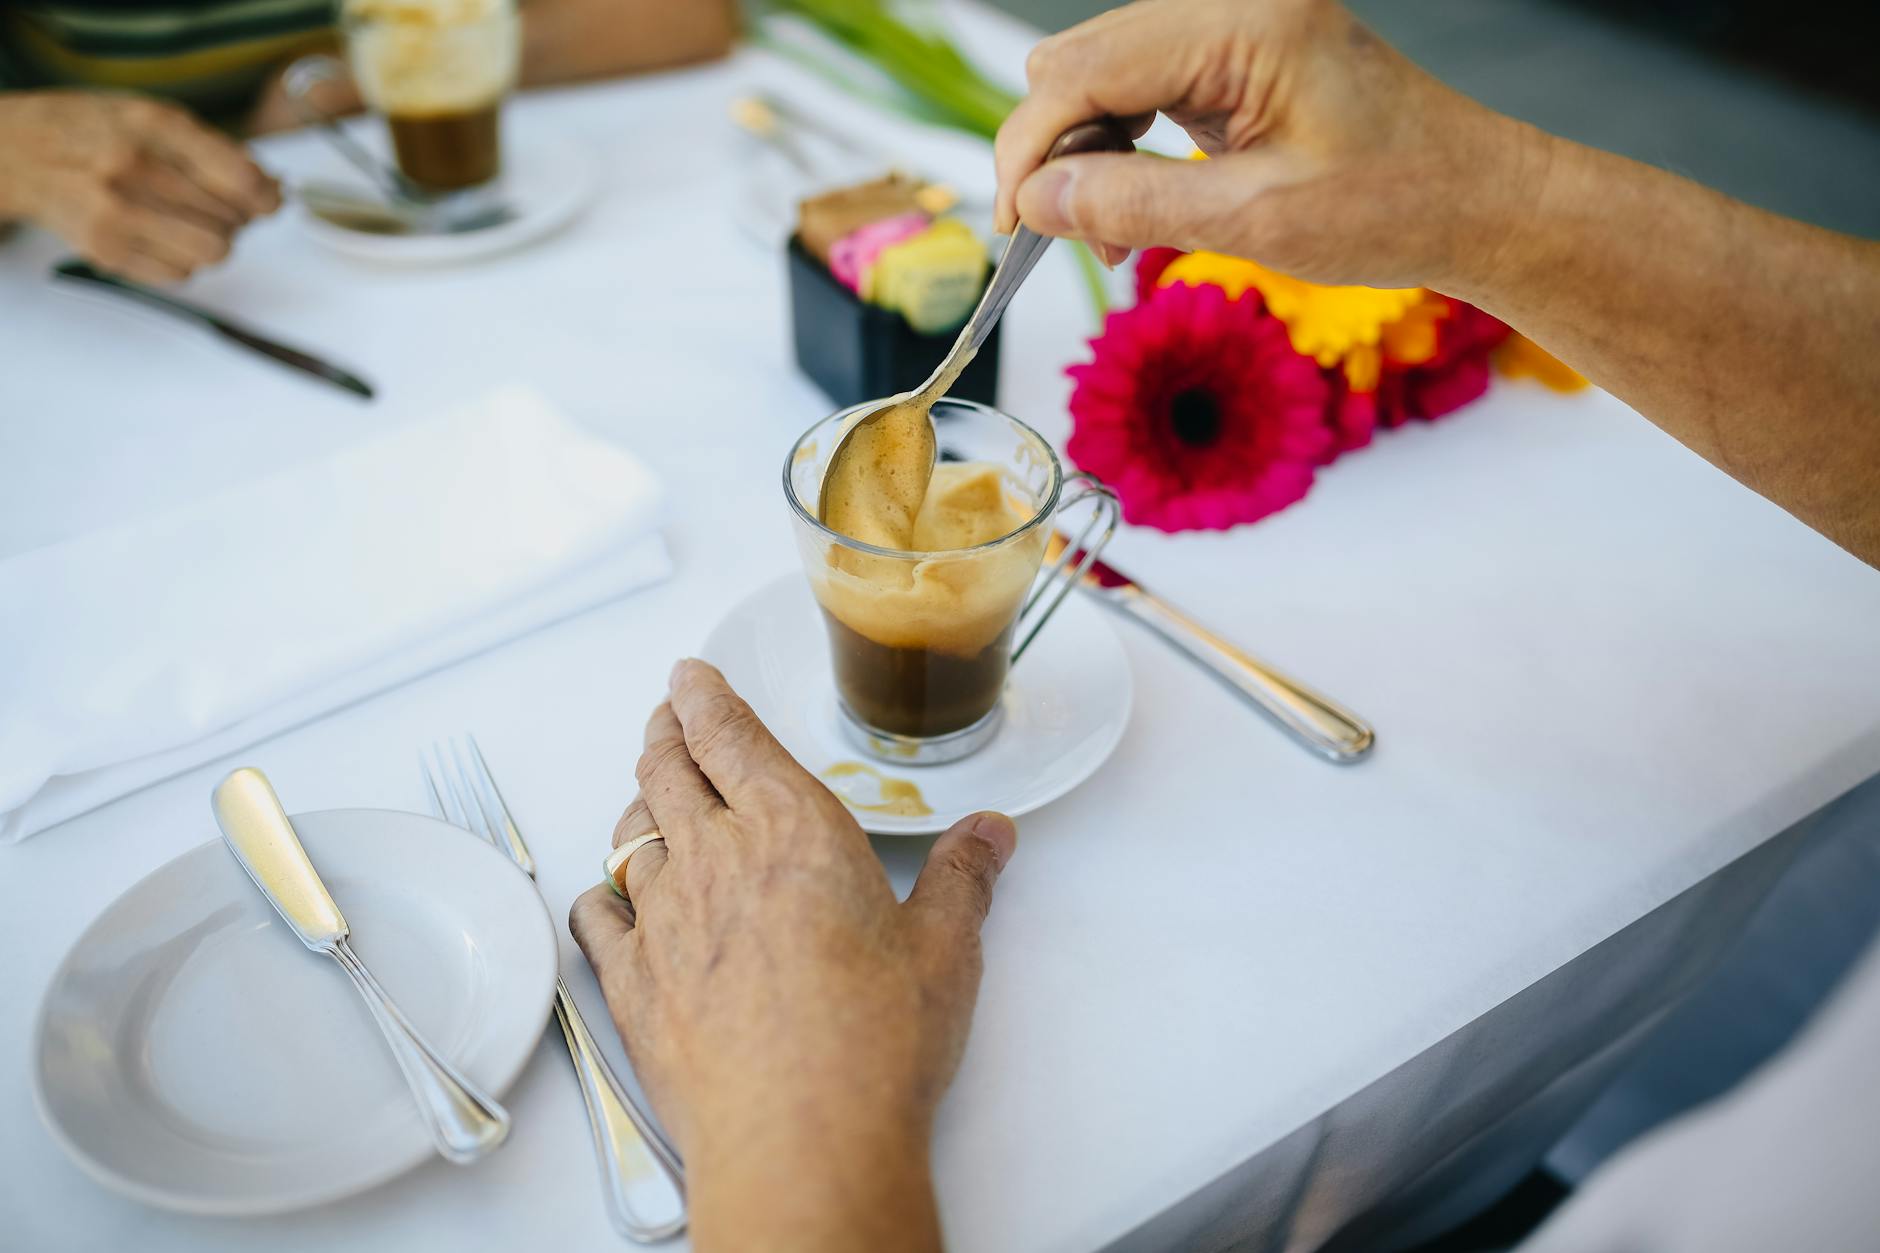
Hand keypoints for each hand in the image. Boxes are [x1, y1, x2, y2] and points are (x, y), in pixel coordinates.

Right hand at [0, 90, 279, 282]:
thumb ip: (217, 151)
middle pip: (232, 222)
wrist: (18, 153)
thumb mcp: (154, 117)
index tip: (269, 199)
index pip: (241, 180)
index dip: (267, 197)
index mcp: (153, 127)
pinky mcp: (106, 251)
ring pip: (212, 254)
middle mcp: (133, 169)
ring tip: (185, 221)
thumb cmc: (95, 131)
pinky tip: (158, 235)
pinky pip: (180, 275)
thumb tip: (273, 192)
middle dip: (235, 218)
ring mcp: (116, 214)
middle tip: (213, 205)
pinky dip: (181, 260)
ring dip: (211, 242)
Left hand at [569, 660, 1017, 1252]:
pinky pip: (597, 917)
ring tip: (648, 794)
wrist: (800, 1138)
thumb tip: (991, 835)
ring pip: (630, 833)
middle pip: (668, 769)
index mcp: (792, 828)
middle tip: (666, 717)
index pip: (730, 734)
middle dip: (664, 732)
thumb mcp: (945, 949)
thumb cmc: (874, 1043)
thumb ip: (963, 878)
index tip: (688, 675)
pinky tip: (608, 897)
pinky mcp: (632, 985)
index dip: (702, 696)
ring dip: (637, 802)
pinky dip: (600, 894)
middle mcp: (716, 857)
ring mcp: (664, 921)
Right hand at [993, 0, 1549, 289]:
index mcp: (1243, 22)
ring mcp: (1232, 24)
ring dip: (1084, 155)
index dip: (1032, 147)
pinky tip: (1132, 204)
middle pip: (1079, 61)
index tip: (1014, 220)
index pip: (1084, 69)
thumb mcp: (1254, 221)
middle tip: (1064, 235)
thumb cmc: (1395, 205)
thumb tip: (1036, 200)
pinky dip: (1118, 147)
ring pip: (1098, 73)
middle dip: (1054, 152)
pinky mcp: (1234, 54)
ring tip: (1109, 232)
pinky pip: (1139, 87)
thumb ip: (1134, 204)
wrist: (1473, 200)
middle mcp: (1231, 5)